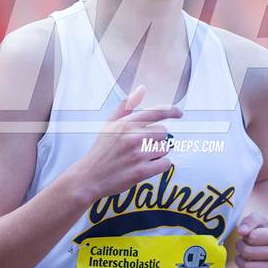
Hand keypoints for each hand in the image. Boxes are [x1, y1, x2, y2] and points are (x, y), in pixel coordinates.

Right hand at [78, 85, 182, 200]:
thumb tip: (141, 89)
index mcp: (126, 124)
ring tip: (140, 158)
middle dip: (156, 140)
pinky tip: (147, 167)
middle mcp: (133, 137)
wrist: (89, 178)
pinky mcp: (141, 171)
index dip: (171, 111)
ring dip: (157, 154)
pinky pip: (165, 164)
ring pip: (165, 148)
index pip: (156, 112)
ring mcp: (138, 154)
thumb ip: (126, 107)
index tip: (179, 113)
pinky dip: (160, 166)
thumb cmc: (101, 151)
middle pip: (164, 132)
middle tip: (142, 147)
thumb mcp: (110, 125)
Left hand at [234, 212, 267, 267]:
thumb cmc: (261, 227)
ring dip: (239, 261)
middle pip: (248, 253)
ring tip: (242, 255)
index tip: (247, 235)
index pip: (252, 238)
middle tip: (241, 245)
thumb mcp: (255, 218)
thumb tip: (241, 231)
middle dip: (239, 247)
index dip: (244, 236)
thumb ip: (248, 221)